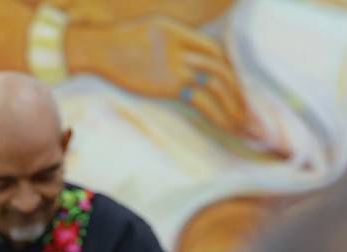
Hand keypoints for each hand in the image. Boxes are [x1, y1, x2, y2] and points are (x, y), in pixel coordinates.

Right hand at [68, 16, 250, 137]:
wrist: (98, 49)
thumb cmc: (116, 44)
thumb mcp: (149, 31)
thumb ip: (169, 43)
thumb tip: (182, 62)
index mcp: (179, 32)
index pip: (214, 50)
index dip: (228, 70)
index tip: (234, 88)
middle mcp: (183, 46)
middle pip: (220, 67)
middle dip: (238, 91)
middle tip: (247, 111)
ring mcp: (177, 64)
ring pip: (216, 84)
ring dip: (232, 106)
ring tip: (241, 124)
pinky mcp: (168, 84)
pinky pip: (201, 100)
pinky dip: (217, 114)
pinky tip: (225, 126)